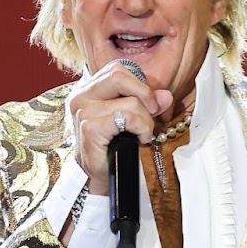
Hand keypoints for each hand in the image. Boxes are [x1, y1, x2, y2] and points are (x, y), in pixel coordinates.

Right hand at [65, 60, 173, 193]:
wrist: (102, 179)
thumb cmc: (115, 148)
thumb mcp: (132, 119)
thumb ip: (147, 103)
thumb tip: (165, 95)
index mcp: (88, 90)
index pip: (117, 69)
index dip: (139, 83)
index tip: (149, 104)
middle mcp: (81, 96)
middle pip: (119, 74)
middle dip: (144, 94)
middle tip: (151, 114)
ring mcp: (83, 111)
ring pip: (129, 101)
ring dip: (146, 120)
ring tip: (143, 134)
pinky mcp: (90, 127)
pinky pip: (127, 117)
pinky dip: (142, 128)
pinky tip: (139, 140)